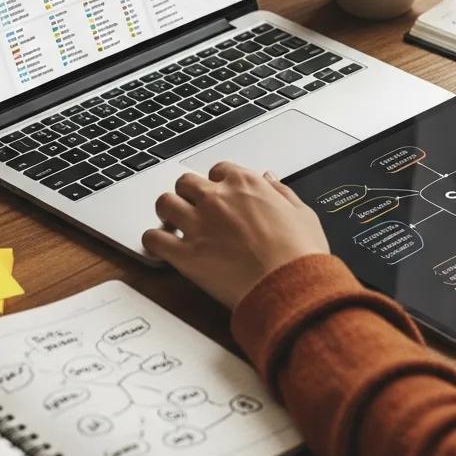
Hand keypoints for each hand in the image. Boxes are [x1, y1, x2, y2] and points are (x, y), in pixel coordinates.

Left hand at [143, 162, 329, 308]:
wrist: (289, 285)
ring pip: (164, 203)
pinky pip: (153, 239)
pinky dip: (154, 240)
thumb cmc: (300, 253)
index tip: (220, 194)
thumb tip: (270, 179)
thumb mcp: (302, 212)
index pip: (218, 170)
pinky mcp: (185, 255)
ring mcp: (197, 225)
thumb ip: (281, 192)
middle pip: (185, 182)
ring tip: (173, 223)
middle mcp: (216, 199)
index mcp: (245, 184)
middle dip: (188, 194)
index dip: (218, 183)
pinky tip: (161, 246)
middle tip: (194, 208)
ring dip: (167, 212)